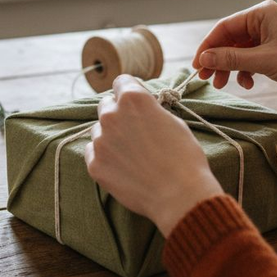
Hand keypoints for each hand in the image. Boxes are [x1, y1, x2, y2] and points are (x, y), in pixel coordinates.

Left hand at [85, 75, 223, 236]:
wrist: (179, 195)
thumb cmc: (184, 157)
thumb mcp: (173, 122)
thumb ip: (150, 110)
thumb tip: (142, 110)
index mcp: (133, 99)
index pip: (121, 81)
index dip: (130, 90)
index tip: (135, 102)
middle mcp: (112, 115)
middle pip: (107, 104)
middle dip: (118, 112)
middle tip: (134, 129)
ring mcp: (100, 140)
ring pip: (99, 130)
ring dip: (111, 136)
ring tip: (131, 153)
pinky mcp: (94, 164)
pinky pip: (93, 152)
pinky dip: (104, 156)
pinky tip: (122, 166)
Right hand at [193, 0, 276, 113]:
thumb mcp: (263, 61)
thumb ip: (231, 58)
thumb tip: (203, 58)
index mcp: (262, 13)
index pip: (224, 27)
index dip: (208, 46)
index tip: (197, 65)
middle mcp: (264, 20)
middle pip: (229, 39)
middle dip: (218, 59)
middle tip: (206, 78)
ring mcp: (270, 36)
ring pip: (239, 51)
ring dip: (229, 67)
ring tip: (222, 84)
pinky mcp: (275, 51)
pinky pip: (250, 58)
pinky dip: (245, 71)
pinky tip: (248, 84)